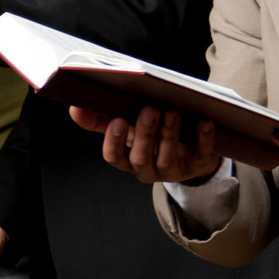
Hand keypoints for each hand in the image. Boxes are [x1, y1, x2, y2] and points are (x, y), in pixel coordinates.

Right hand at [70, 105, 224, 184]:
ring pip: (167, 157)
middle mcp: (148, 169)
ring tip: (172, 112)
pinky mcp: (198, 164)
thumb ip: (103, 121)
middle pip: (141, 157)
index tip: (118, 120)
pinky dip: (203, 138)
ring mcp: (173, 169)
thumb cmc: (153, 138)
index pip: (115, 157)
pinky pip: (201, 153)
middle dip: (144, 134)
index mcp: (128, 159)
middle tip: (149, 109)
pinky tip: (204, 122)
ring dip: (169, 134)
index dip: (115, 141)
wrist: (191, 155)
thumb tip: (74, 108)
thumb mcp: (129, 131)